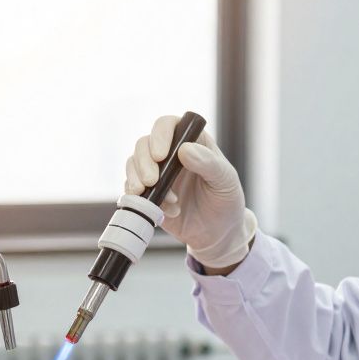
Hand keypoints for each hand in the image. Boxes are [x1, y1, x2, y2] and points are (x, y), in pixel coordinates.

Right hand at [125, 115, 256, 269]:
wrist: (217, 234)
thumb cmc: (226, 201)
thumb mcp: (225, 180)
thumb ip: (208, 163)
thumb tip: (184, 149)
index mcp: (191, 142)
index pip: (168, 125)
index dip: (160, 135)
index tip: (161, 155)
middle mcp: (170, 154)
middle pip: (144, 144)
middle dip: (143, 162)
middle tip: (152, 181)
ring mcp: (157, 174)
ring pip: (133, 164)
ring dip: (137, 179)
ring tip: (158, 198)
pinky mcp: (148, 194)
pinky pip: (132, 190)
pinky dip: (142, 199)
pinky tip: (165, 211)